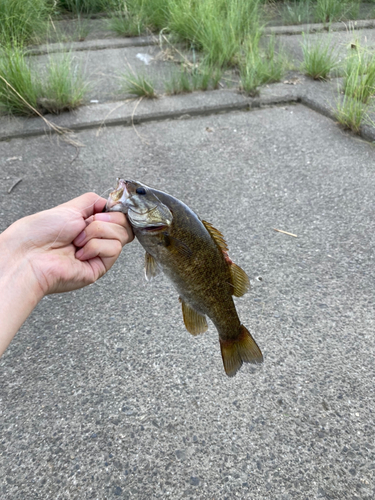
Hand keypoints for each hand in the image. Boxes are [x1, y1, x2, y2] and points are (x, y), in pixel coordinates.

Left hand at [1, 192, 132, 296]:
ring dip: (97, 232)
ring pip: (121, 235)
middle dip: (105, 220)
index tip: (107, 208)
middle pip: (125, 225)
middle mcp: (96, 239)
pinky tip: (79, 252)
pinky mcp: (100, 267)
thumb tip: (111, 202)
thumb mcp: (70, 207)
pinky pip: (113, 249)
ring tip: (77, 240)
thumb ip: (94, 201)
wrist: (30, 255)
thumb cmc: (40, 233)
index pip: (118, 215)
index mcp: (89, 225)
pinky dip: (95, 246)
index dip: (116, 210)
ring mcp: (99, 254)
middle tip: (86, 224)